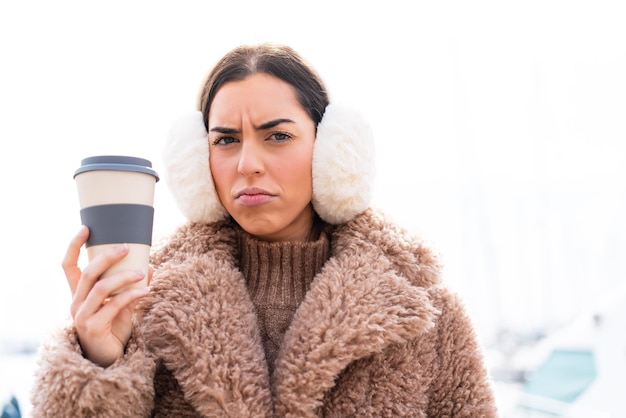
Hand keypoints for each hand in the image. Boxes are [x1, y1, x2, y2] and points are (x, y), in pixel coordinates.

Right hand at [62, 226, 151, 366]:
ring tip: (142, 273)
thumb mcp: (122, 305)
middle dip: (107, 256)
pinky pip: (114, 305)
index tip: (85, 228)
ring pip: (101, 287)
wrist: (109, 360)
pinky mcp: (94, 327)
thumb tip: (149, 266)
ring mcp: (82, 316)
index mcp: (79, 294)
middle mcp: (76, 303)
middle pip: (87, 272)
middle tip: (126, 246)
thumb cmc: (113, 329)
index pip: (68, 266)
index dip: (73, 246)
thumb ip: (131, 287)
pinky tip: (146, 291)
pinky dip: (132, 295)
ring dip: (124, 277)